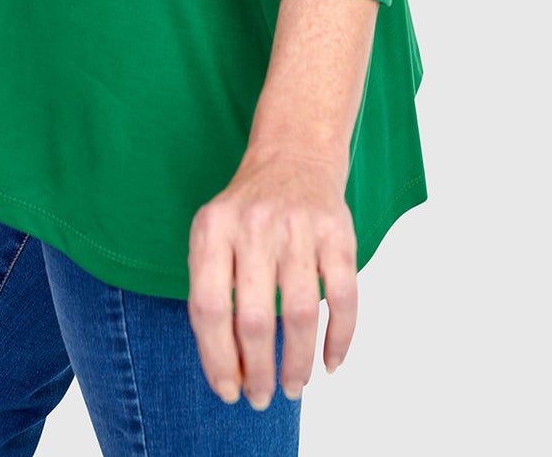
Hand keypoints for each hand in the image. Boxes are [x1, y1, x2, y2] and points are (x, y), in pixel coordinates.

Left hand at [187, 143, 357, 410]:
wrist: (293, 154)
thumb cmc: (246, 212)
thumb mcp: (212, 234)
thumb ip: (210, 290)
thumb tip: (228, 369)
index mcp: (213, 228)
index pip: (208, 308)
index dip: (217, 359)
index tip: (228, 390)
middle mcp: (255, 225)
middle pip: (253, 318)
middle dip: (258, 371)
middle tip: (263, 397)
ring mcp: (299, 227)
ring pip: (300, 313)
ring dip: (298, 362)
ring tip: (293, 386)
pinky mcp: (339, 232)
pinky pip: (344, 296)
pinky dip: (340, 338)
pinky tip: (331, 362)